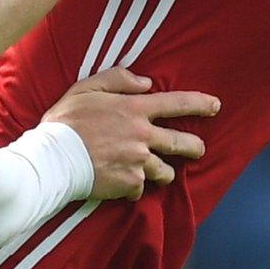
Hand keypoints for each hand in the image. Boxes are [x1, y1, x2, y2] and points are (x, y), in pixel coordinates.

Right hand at [42, 67, 217, 200]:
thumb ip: (118, 80)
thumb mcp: (87, 88)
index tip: (216, 106)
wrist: (53, 158)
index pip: (177, 103)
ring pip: (166, 171)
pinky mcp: (130, 184)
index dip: (200, 103)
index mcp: (134, 110)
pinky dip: (134, 187)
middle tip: (198, 149)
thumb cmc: (66, 121)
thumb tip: (146, 82)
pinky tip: (121, 184)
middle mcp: (142, 136)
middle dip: (195, 147)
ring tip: (155, 172)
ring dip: (163, 172)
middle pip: (182, 143)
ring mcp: (138, 162)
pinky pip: (141, 188)